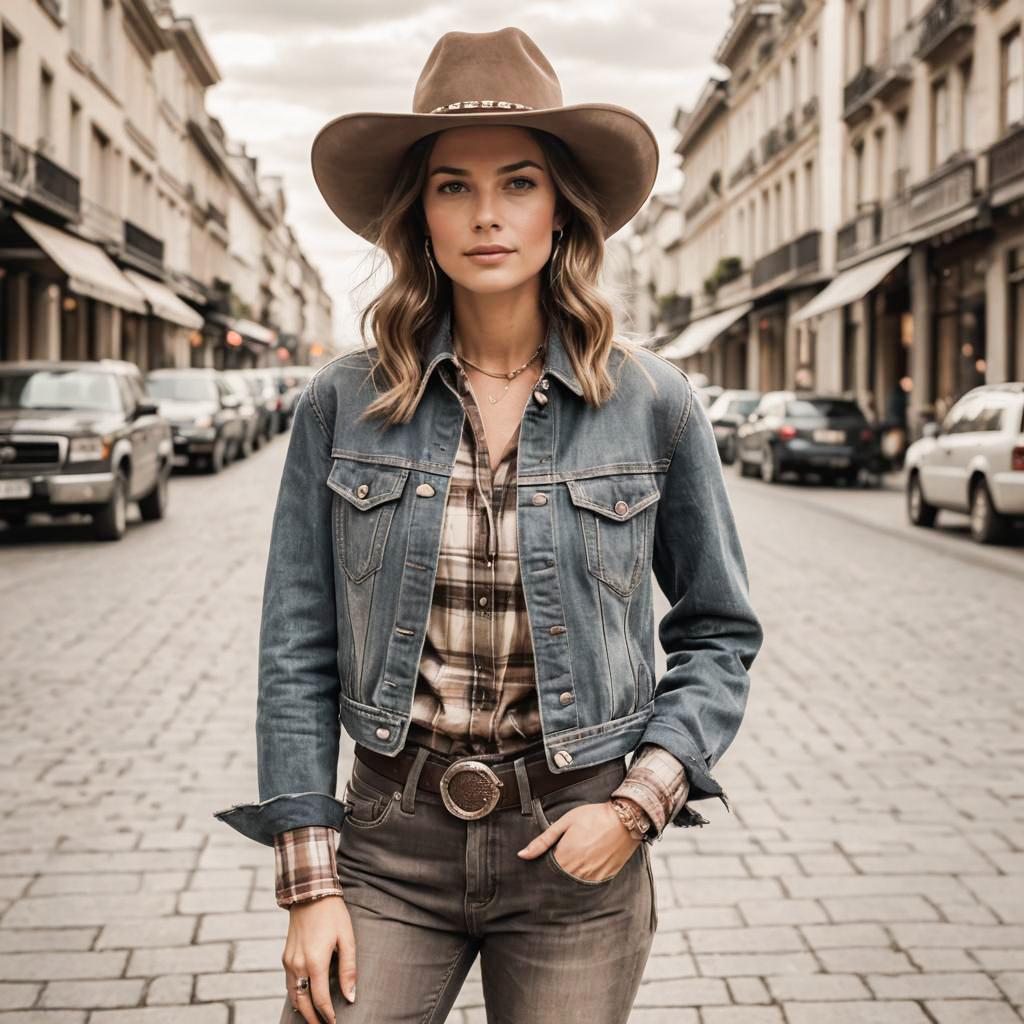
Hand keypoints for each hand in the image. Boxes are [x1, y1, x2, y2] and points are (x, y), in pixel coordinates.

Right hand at [282, 895, 354, 1022]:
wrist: (310, 893)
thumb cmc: (333, 915)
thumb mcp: (347, 939)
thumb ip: (349, 970)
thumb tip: (350, 996)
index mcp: (315, 962)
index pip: (320, 999)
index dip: (327, 1014)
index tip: (334, 1022)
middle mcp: (298, 964)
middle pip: (302, 1002)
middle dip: (313, 1018)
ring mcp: (289, 960)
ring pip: (293, 994)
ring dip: (303, 1008)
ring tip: (314, 1017)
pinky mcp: (285, 955)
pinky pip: (289, 982)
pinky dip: (295, 994)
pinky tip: (303, 997)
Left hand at [516, 799, 641, 880]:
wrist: (624, 819)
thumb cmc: (594, 817)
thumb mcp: (565, 822)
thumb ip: (543, 840)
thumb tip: (522, 855)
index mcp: (565, 856)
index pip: (546, 871)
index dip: (543, 865)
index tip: (545, 858)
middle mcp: (578, 870)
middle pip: (558, 880)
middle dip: (555, 873)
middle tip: (561, 858)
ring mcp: (592, 876)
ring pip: (572, 885)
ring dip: (569, 876)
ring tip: (574, 860)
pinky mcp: (604, 878)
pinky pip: (588, 886)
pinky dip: (583, 879)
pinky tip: (586, 865)